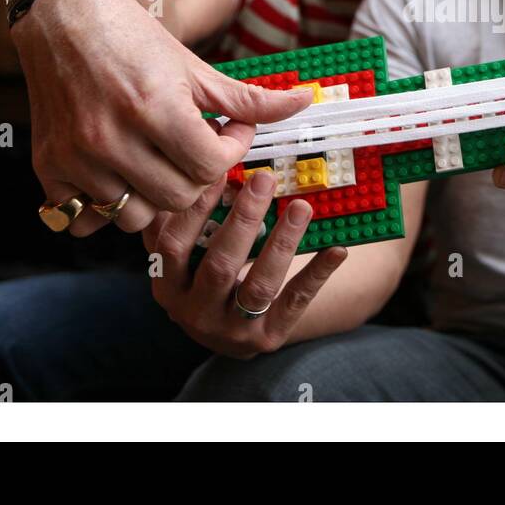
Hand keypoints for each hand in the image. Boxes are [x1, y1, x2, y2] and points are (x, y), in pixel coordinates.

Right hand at [13, 0, 312, 235]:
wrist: (66, 18)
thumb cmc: (136, 40)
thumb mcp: (196, 68)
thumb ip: (249, 98)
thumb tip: (305, 102)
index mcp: (154, 108)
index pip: (210, 166)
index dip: (230, 152)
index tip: (227, 131)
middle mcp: (111, 137)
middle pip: (178, 197)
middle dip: (198, 177)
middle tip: (198, 148)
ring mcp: (75, 156)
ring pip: (134, 216)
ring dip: (154, 198)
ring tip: (160, 163)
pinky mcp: (48, 166)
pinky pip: (84, 219)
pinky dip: (105, 206)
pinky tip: (120, 177)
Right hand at [142, 170, 347, 358]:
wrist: (226, 331)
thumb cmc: (203, 274)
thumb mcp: (182, 252)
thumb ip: (179, 216)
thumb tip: (198, 167)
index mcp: (167, 285)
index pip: (175, 245)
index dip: (196, 209)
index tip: (221, 172)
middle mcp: (194, 313)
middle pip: (220, 265)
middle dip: (244, 219)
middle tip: (266, 179)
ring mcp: (231, 330)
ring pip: (260, 285)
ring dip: (282, 243)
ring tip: (302, 207)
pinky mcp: (267, 337)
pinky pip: (295, 302)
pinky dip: (317, 274)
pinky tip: (336, 249)